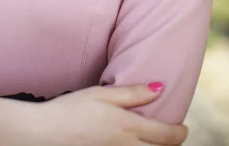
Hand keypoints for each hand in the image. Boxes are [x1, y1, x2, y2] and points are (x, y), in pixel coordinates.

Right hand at [34, 84, 187, 145]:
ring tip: (153, 141)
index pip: (166, 136)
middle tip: (172, 137)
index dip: (180, 134)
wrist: (44, 133)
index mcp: (127, 127)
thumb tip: (160, 89)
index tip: (184, 128)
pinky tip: (131, 144)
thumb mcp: (102, 94)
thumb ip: (132, 93)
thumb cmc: (71, 109)